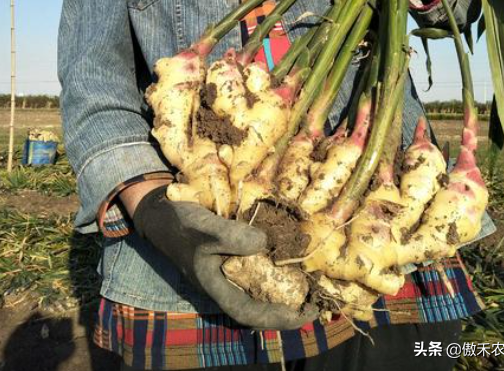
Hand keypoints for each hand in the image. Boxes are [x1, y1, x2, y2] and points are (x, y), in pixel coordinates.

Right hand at [133, 186, 316, 329]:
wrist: (161, 210)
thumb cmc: (180, 223)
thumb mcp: (205, 228)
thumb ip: (233, 236)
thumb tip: (267, 243)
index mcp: (216, 287)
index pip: (251, 313)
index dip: (279, 317)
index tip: (305, 312)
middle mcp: (225, 283)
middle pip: (260, 304)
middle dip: (289, 305)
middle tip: (317, 297)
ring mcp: (228, 271)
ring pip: (260, 287)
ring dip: (284, 286)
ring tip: (310, 280)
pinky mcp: (231, 256)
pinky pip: (256, 267)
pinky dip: (274, 264)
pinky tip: (288, 254)